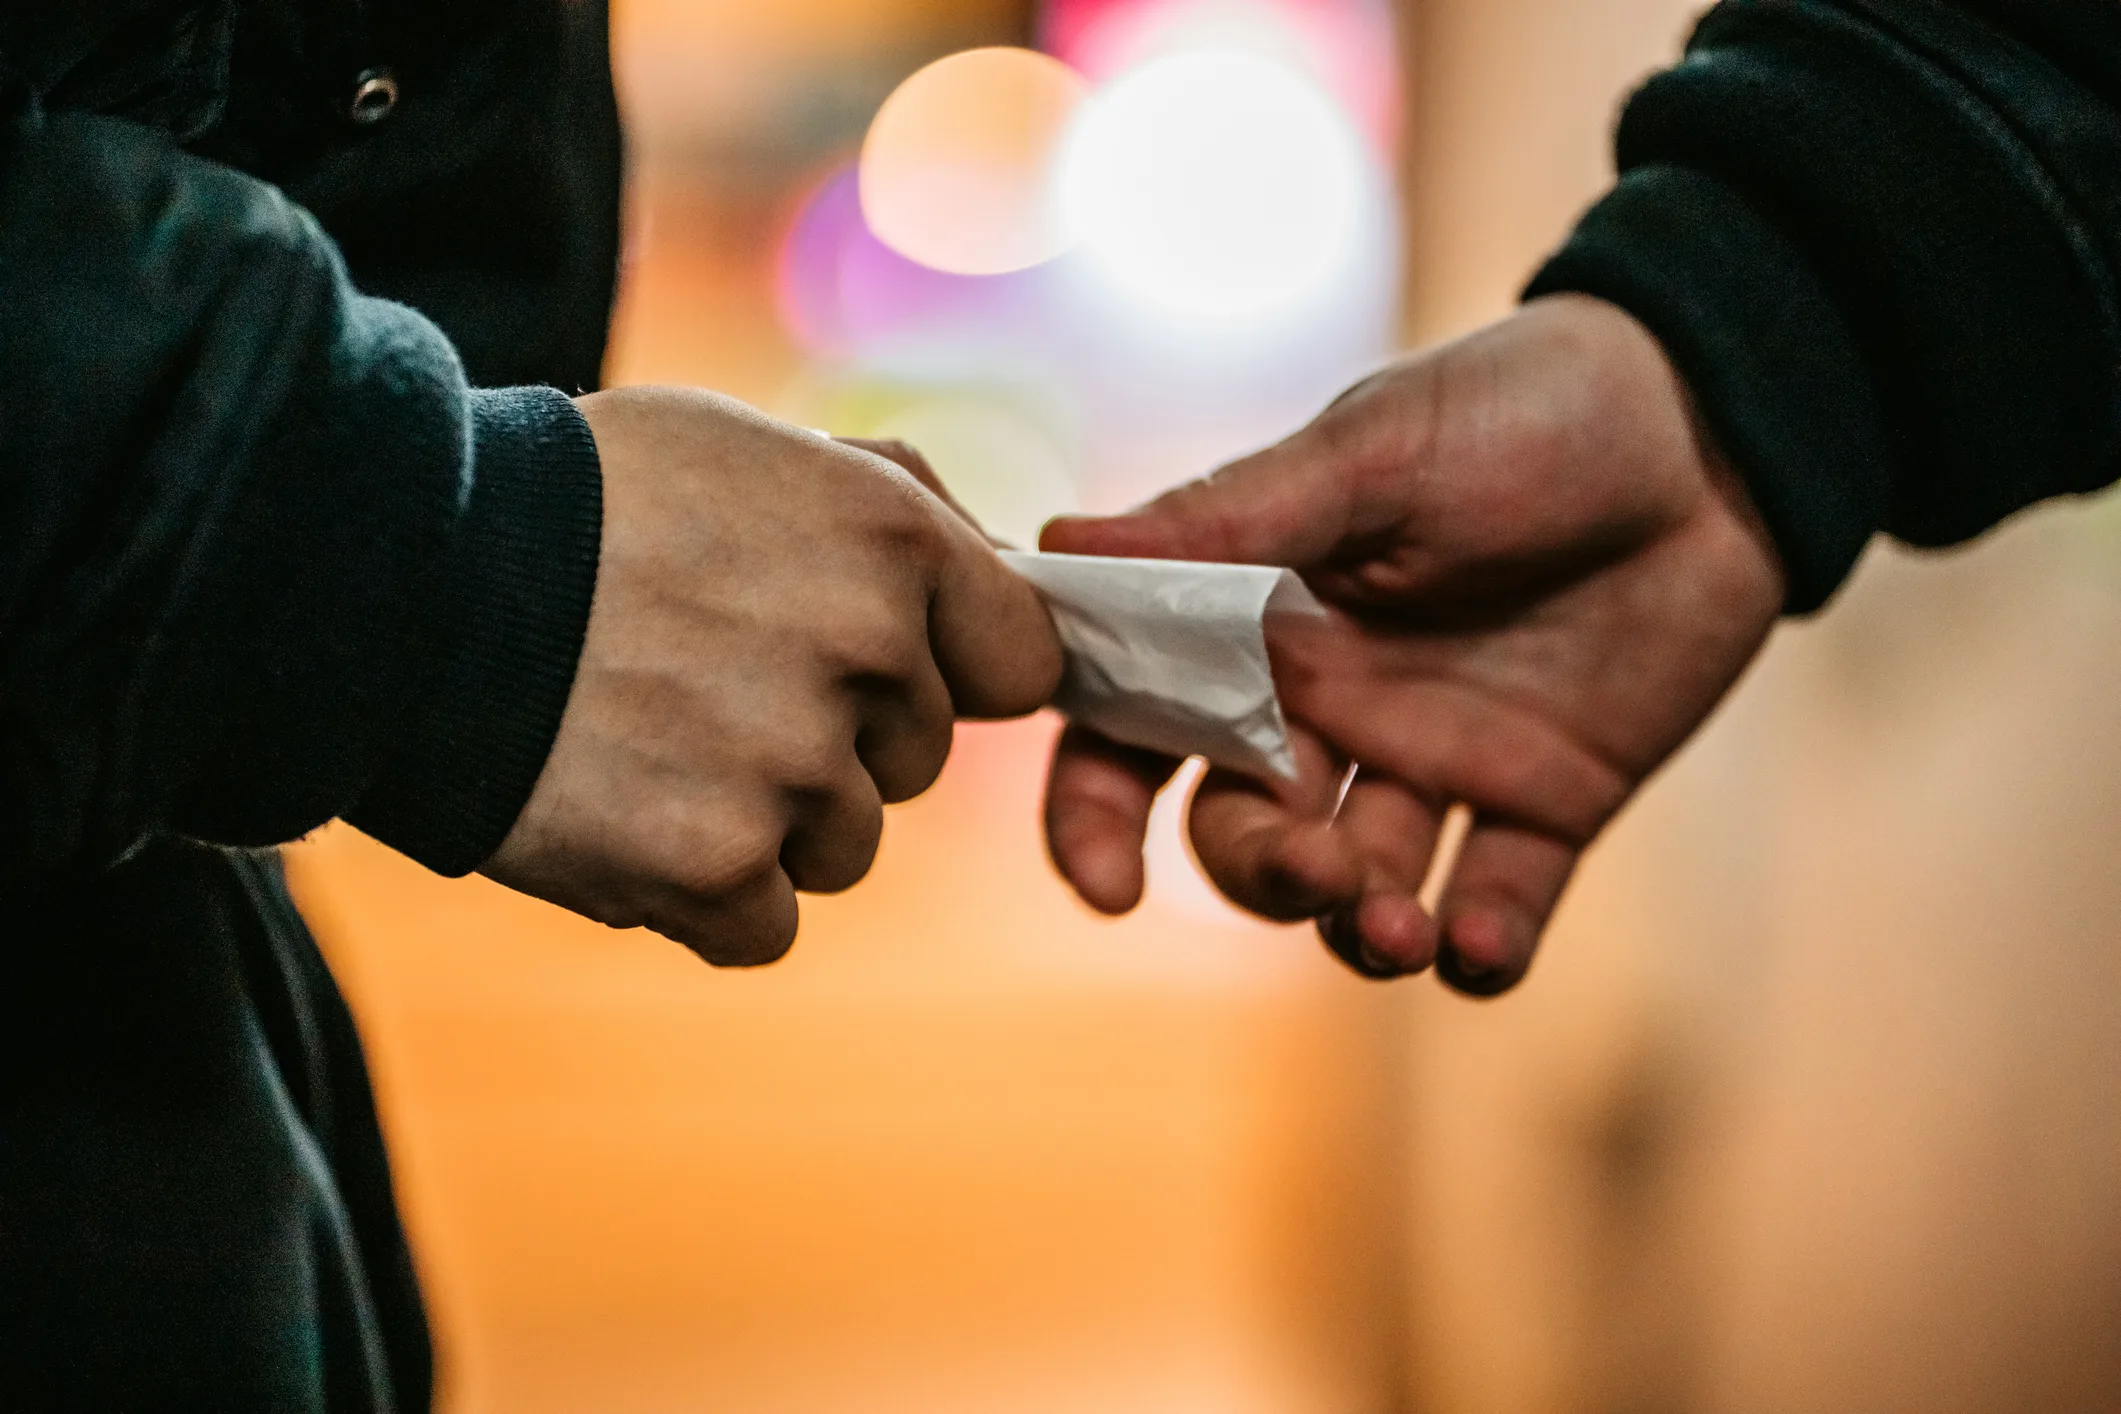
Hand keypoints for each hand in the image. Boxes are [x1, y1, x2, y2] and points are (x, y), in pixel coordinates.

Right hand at [483, 387, 1061, 964]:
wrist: (399, 577)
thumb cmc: (582, 498)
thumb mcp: (752, 447)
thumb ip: (896, 505)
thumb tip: (1004, 575)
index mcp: (891, 544)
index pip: (1020, 660)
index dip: (954, 668)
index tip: (879, 664)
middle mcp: (863, 656)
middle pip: (912, 761)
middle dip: (835, 735)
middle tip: (707, 680)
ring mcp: (791, 770)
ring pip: (842, 846)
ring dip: (766, 817)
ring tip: (650, 739)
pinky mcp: (712, 869)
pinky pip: (765, 924)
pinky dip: (702, 894)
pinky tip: (626, 814)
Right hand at [1041, 295, 1784, 992]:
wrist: (1719, 424)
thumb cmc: (1529, 407)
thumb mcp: (1376, 453)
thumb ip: (1232, 520)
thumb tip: (1055, 551)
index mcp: (1267, 622)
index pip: (1141, 731)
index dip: (1098, 815)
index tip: (1110, 888)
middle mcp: (1336, 705)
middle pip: (1244, 832)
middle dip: (1260, 874)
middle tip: (1321, 871)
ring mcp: (1440, 759)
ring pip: (1359, 888)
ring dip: (1360, 930)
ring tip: (1401, 932)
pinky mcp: (1547, 798)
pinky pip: (1495, 904)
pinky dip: (1478, 950)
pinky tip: (1476, 946)